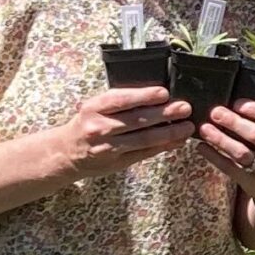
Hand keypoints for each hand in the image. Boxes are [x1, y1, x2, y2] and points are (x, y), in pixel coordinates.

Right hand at [59, 84, 193, 180]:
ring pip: (144, 139)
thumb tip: (156, 96)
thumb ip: (120, 102)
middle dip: (164, 114)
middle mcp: (100, 127)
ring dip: (169, 132)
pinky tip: (177, 141)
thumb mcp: (95, 107)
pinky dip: (163, 147)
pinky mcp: (117, 162)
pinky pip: (144, 153)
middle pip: (137, 120)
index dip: (144, 96)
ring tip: (187, 127)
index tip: (164, 93)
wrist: (66, 152)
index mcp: (94, 108)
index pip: (121, 100)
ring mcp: (108, 146)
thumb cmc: (86, 124)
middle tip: (185, 108)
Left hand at [200, 96, 254, 209]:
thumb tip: (230, 104)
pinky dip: (214, 156)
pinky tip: (202, 147)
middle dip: (233, 122)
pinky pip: (230, 167)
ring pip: (242, 153)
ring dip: (221, 139)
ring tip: (205, 129)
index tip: (237, 104)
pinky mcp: (251, 181)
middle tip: (215, 113)